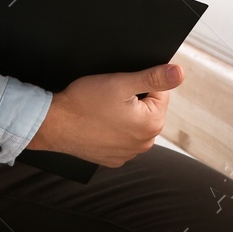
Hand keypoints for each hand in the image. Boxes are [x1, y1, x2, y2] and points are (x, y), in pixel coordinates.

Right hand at [27, 63, 182, 166]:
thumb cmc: (84, 103)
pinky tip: (98, 122)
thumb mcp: (121, 82)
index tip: (121, 85)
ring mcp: (128, 154)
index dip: (141, 81)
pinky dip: (113, 128)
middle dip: (134, 98)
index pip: (160, 91)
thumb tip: (179, 72)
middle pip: (148, 107)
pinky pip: (121, 137)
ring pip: (134, 122)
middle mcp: (144, 144)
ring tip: (102, 109)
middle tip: (110, 96)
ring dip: (124, 113)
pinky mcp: (112, 158)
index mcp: (152, 124)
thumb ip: (154, 77)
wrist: (53, 124)